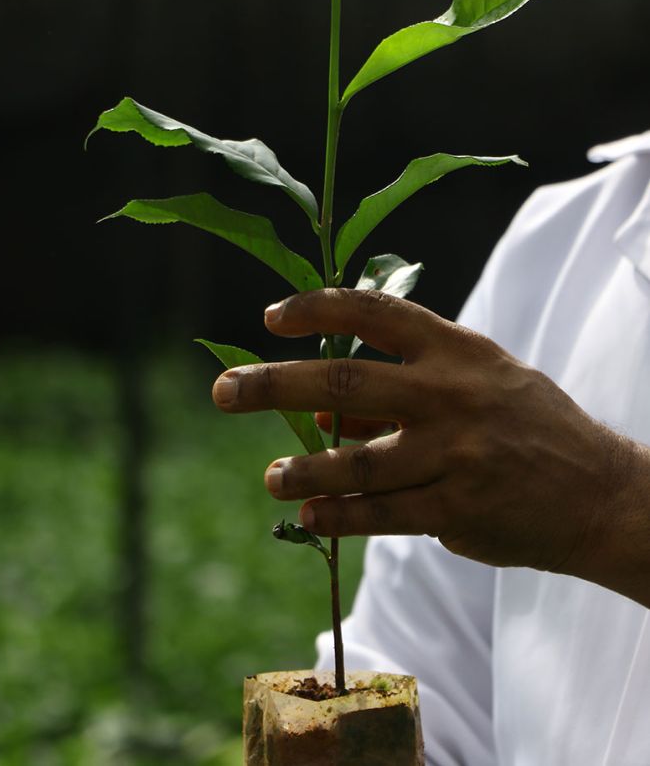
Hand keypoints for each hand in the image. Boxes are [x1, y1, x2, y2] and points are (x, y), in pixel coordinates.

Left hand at [212, 288, 649, 601]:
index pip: (373, 312)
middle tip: (222, 391)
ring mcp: (452, 453)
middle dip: (272, 386)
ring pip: (354, 461)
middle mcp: (449, 394)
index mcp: (455, 349)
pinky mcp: (456, 510)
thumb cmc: (528, 426)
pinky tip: (307, 515)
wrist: (601, 492)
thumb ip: (406, 385)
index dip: (316, 307)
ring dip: (301, 469)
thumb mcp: (480, 380)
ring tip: (271, 478)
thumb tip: (322, 412)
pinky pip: (380, 514)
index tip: (270, 317)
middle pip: (343, 384)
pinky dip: (337, 515)